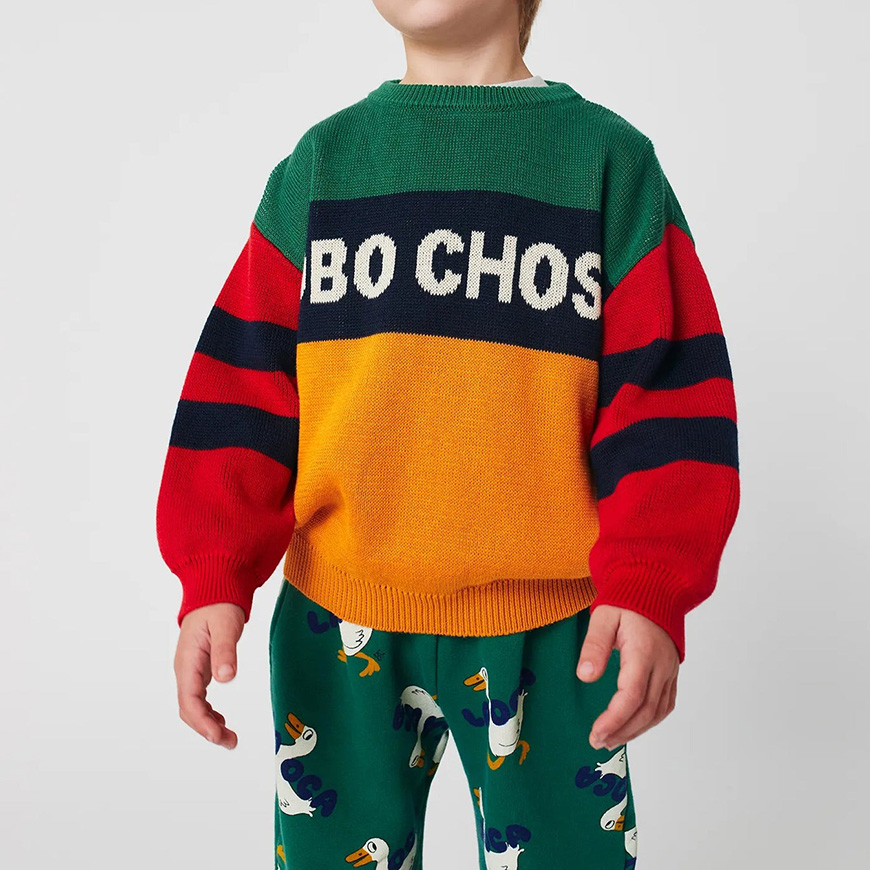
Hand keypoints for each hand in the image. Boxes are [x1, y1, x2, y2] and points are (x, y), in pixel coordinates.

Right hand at [174, 603, 244, 748]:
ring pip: (194, 705)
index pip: (190, 701)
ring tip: (229, 738)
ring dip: (208, 724)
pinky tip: (221, 721)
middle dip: (207, 729)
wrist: (214, 590)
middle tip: (231, 742)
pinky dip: (209, 712)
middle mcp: (185, 669)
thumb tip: (226, 678)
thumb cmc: (219, 605)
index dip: (202, 723)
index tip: (218, 737)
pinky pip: (199, 697)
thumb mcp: (226, 626)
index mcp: (188, 661)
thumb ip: (226, 651)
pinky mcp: (199, 668)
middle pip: (189, 709)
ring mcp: (191, 670)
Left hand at [576, 604, 678, 749]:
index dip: (614, 719)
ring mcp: (670, 670)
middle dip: (622, 731)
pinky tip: (633, 727)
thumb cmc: (627, 601)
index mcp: (644, 653)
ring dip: (635, 730)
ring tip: (611, 740)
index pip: (632, 696)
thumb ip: (594, 646)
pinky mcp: (671, 672)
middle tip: (598, 741)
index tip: (596, 733)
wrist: (655, 588)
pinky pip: (666, 704)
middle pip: (646, 710)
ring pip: (658, 711)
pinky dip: (650, 720)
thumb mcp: (604, 617)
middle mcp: (662, 666)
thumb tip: (585, 677)